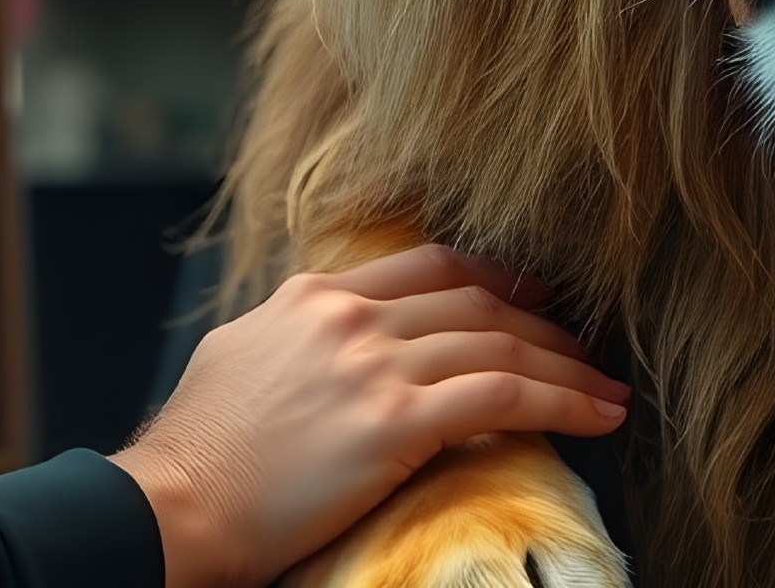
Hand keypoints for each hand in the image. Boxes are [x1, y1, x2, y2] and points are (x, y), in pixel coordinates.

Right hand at [109, 243, 628, 587]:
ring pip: (501, 345)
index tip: (532, 290)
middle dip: (543, 322)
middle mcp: (352, 316)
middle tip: (584, 345)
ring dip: (567, 367)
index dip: (494, 275)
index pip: (430, 266)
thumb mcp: (242, 357)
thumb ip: (301, 338)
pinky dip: (564, 402)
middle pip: (478, 301)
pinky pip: (506, 397)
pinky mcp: (395, 420)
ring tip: (607, 389)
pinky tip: (599, 415)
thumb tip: (331, 345)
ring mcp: (375, 363)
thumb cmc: (195, 455)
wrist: (167, 508)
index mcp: (315, 295)